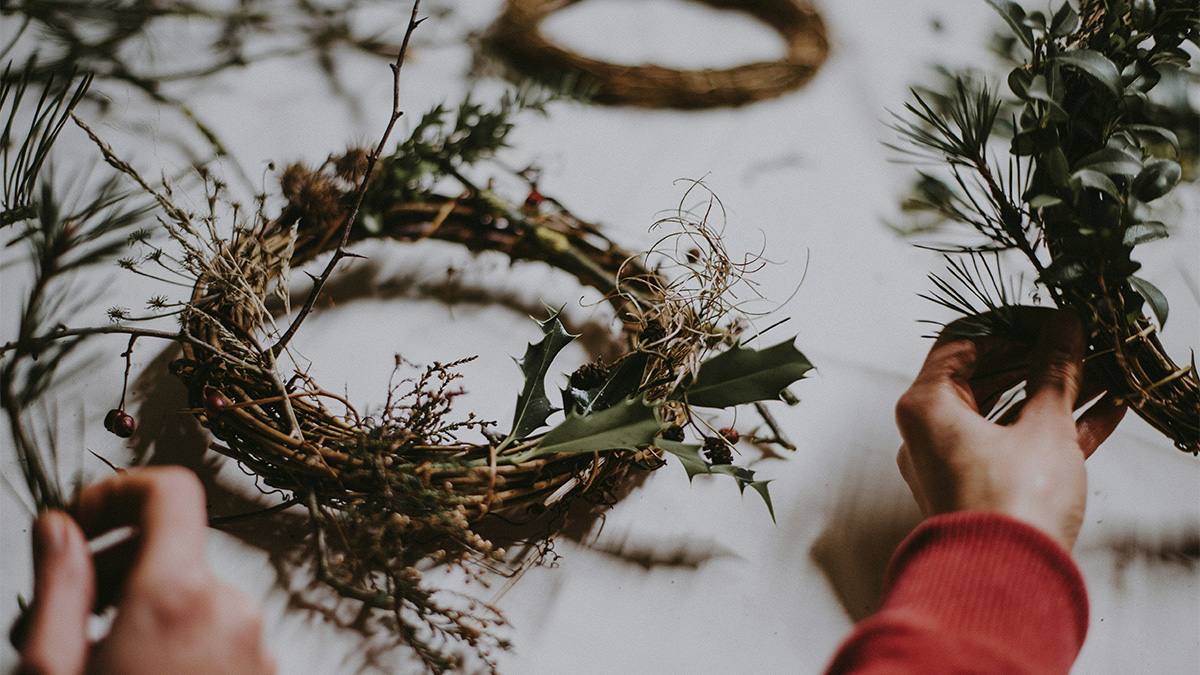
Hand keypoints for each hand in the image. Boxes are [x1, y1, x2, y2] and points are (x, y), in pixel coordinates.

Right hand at [15, 466, 275, 674]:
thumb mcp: (55, 669)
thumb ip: (59, 587)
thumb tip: (59, 527)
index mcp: (178, 599)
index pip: (171, 490)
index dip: (119, 492)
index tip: (82, 522)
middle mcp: (232, 613)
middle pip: (175, 549)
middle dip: (114, 568)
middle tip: (62, 618)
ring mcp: (256, 645)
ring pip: (193, 595)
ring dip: (142, 611)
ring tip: (96, 660)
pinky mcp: (263, 670)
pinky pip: (217, 631)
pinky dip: (177, 640)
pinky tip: (140, 674)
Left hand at [894, 308, 1125, 549]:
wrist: (1005, 586)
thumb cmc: (1009, 506)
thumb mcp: (1043, 426)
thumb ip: (1055, 372)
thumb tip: (1064, 330)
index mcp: (926, 405)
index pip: (963, 339)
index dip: (1012, 323)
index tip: (1055, 321)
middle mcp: (928, 431)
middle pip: (986, 374)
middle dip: (1042, 358)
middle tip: (1087, 344)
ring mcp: (952, 462)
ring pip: (1007, 410)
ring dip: (1056, 391)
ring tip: (1105, 373)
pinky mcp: (979, 489)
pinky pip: (1015, 444)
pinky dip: (1054, 426)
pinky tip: (1106, 411)